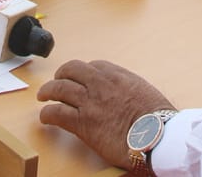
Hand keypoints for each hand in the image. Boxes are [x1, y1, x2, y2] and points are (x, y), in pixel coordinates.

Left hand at [37, 59, 174, 166]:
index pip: (95, 65)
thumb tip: (127, 95)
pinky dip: (47, 114)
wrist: (158, 136)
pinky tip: (45, 117)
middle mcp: (101, 84)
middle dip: (62, 73)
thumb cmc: (158, 119)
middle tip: (57, 80)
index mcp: (118, 76)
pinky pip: (57, 113)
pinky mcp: (83, 123)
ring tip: (43, 95)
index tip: (82, 77)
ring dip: (48, 90)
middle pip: (72, 70)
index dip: (85, 71)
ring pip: (59, 88)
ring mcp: (90, 102)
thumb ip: (130, 89)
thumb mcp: (146, 93)